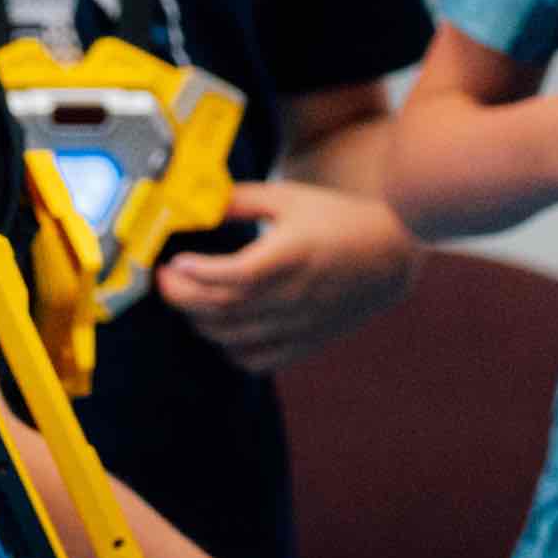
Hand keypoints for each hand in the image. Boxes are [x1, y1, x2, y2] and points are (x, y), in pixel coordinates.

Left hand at [156, 173, 418, 371]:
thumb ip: (240, 200)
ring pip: (231, 337)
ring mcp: (297, 324)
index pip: (235, 275)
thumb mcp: (289, 198)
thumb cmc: (338, 220)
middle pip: (222, 309)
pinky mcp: (303, 342)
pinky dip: (228, 348)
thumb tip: (196, 204)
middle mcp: (292, 295)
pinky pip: (254, 360)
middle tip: (167, 279)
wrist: (390, 256)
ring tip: (190, 297)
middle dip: (182, 296)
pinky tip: (223, 325)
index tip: (174, 261)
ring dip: (199, 321)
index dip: (196, 273)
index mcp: (290, 256)